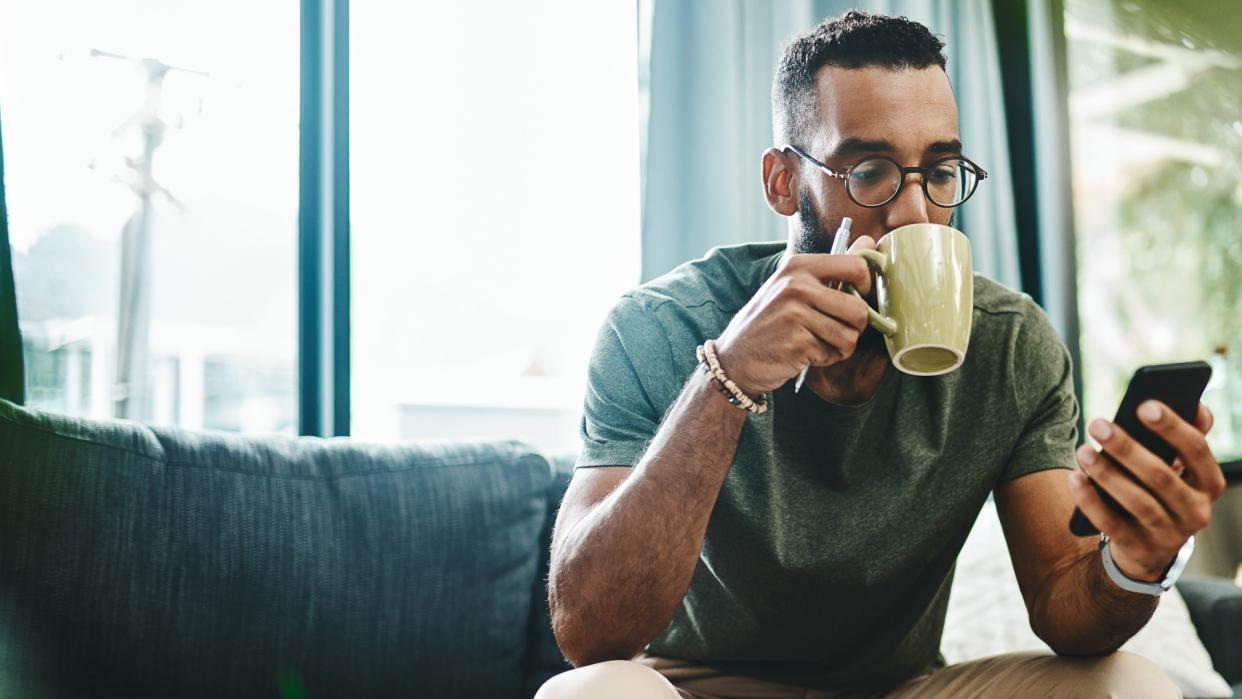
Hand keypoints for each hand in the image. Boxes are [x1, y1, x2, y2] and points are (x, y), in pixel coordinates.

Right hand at [713, 237, 876, 396]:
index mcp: (798, 266)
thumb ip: (835, 266)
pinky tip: (806, 354)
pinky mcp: (796, 342)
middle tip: (836, 330)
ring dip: (840, 346)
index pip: (856, 266)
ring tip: (818, 342)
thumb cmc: (771, 321)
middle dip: (855, 327)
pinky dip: (825, 358)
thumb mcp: (795, 286)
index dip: (867, 287)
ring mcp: (795, 314)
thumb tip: (870, 242)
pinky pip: (834, 353)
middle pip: (858, 308)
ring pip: (850, 335)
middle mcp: (796, 285)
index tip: (856, 299)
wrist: (736, 358)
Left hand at [1069, 401, 1224, 580]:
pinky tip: (1074, 478)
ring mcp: (1170, 534)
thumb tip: (1194, 403)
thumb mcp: (1179, 467)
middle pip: (1161, 476)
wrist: (1150, 546)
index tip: (1143, 405)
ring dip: (1106, 474)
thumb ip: (1186, 436)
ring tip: (1082, 450)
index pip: (1196, 450)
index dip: (1172, 427)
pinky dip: (1091, 501)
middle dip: (1127, 448)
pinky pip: (1111, 524)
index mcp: (1210, 483)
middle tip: (1097, 423)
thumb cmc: (1162, 489)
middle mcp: (1196, 511)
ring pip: (1138, 502)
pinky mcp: (1140, 549)